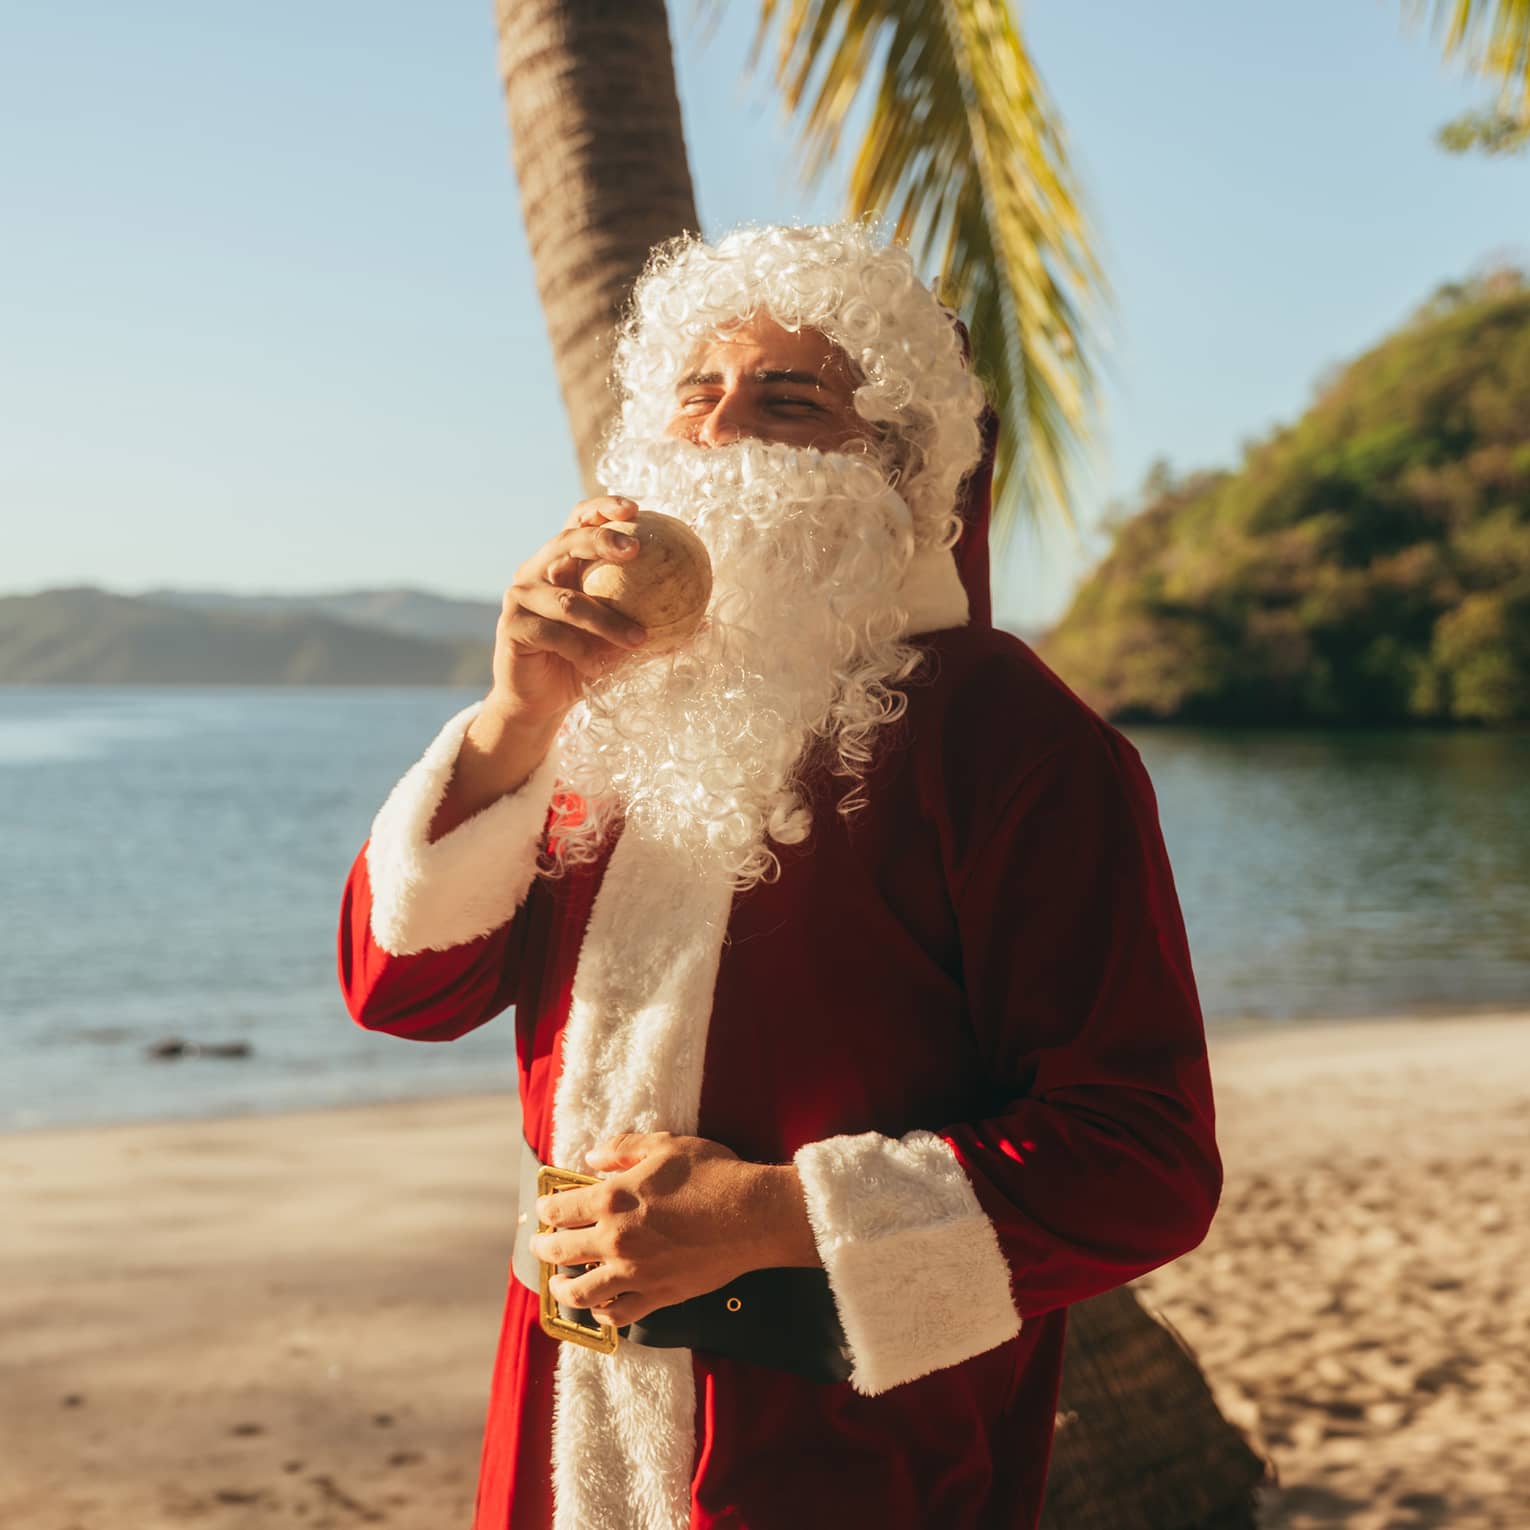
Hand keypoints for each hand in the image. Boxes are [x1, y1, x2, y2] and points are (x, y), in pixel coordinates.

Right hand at [485, 496, 649, 729]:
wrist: (538, 701)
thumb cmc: (583, 664)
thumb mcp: (619, 640)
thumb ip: (649, 621)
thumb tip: (706, 620)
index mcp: (561, 562)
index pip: (579, 521)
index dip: (603, 508)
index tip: (636, 509)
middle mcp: (536, 571)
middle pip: (568, 542)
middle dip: (602, 539)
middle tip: (635, 550)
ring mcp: (521, 596)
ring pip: (569, 600)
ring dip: (607, 621)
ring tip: (638, 639)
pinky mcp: (512, 626)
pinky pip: (555, 635)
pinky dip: (583, 651)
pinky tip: (601, 667)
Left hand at [528, 1132, 817, 1326]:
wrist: (752, 1216)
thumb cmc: (713, 1174)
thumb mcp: (666, 1145)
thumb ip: (624, 1148)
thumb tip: (592, 1156)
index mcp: (613, 1198)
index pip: (559, 1209)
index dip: (545, 1208)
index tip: (544, 1208)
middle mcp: (616, 1239)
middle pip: (561, 1251)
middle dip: (544, 1247)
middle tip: (540, 1244)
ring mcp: (635, 1273)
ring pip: (581, 1292)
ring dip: (563, 1288)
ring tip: (560, 1284)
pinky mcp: (658, 1296)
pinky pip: (618, 1316)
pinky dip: (603, 1314)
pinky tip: (601, 1307)